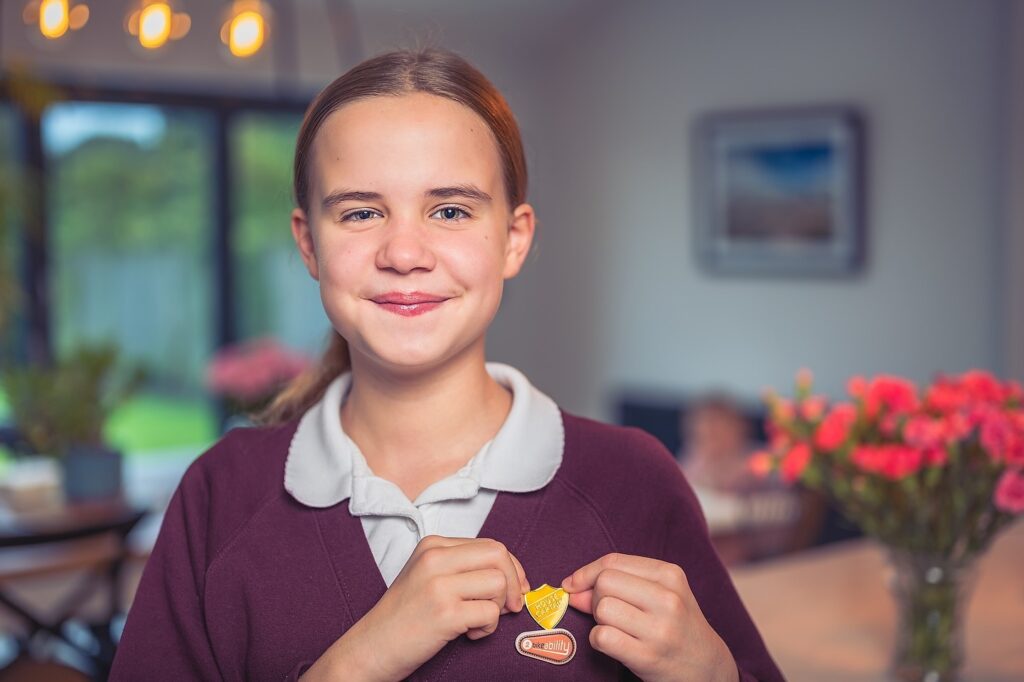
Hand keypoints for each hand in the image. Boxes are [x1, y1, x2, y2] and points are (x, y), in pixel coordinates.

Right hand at [302, 535, 529, 681]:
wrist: (369, 648)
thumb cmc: (403, 617)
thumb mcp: (428, 577)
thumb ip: (463, 568)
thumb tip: (515, 577)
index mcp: (432, 545)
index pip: (490, 545)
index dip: (512, 568)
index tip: (517, 588)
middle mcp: (435, 559)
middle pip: (499, 556)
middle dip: (514, 582)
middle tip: (510, 606)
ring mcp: (438, 585)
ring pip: (498, 583)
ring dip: (498, 608)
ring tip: (476, 622)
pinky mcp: (444, 613)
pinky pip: (490, 613)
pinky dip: (487, 628)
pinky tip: (468, 634)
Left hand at [561, 553, 737, 681]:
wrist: (707, 667)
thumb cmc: (676, 625)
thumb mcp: (658, 595)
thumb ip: (616, 585)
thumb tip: (571, 588)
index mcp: (670, 575)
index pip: (612, 562)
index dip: (586, 573)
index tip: (574, 585)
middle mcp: (668, 599)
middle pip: (604, 583)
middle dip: (596, 597)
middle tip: (611, 613)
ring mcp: (660, 629)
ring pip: (602, 608)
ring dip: (599, 620)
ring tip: (618, 628)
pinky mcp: (648, 656)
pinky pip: (602, 637)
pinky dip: (598, 640)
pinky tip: (614, 644)